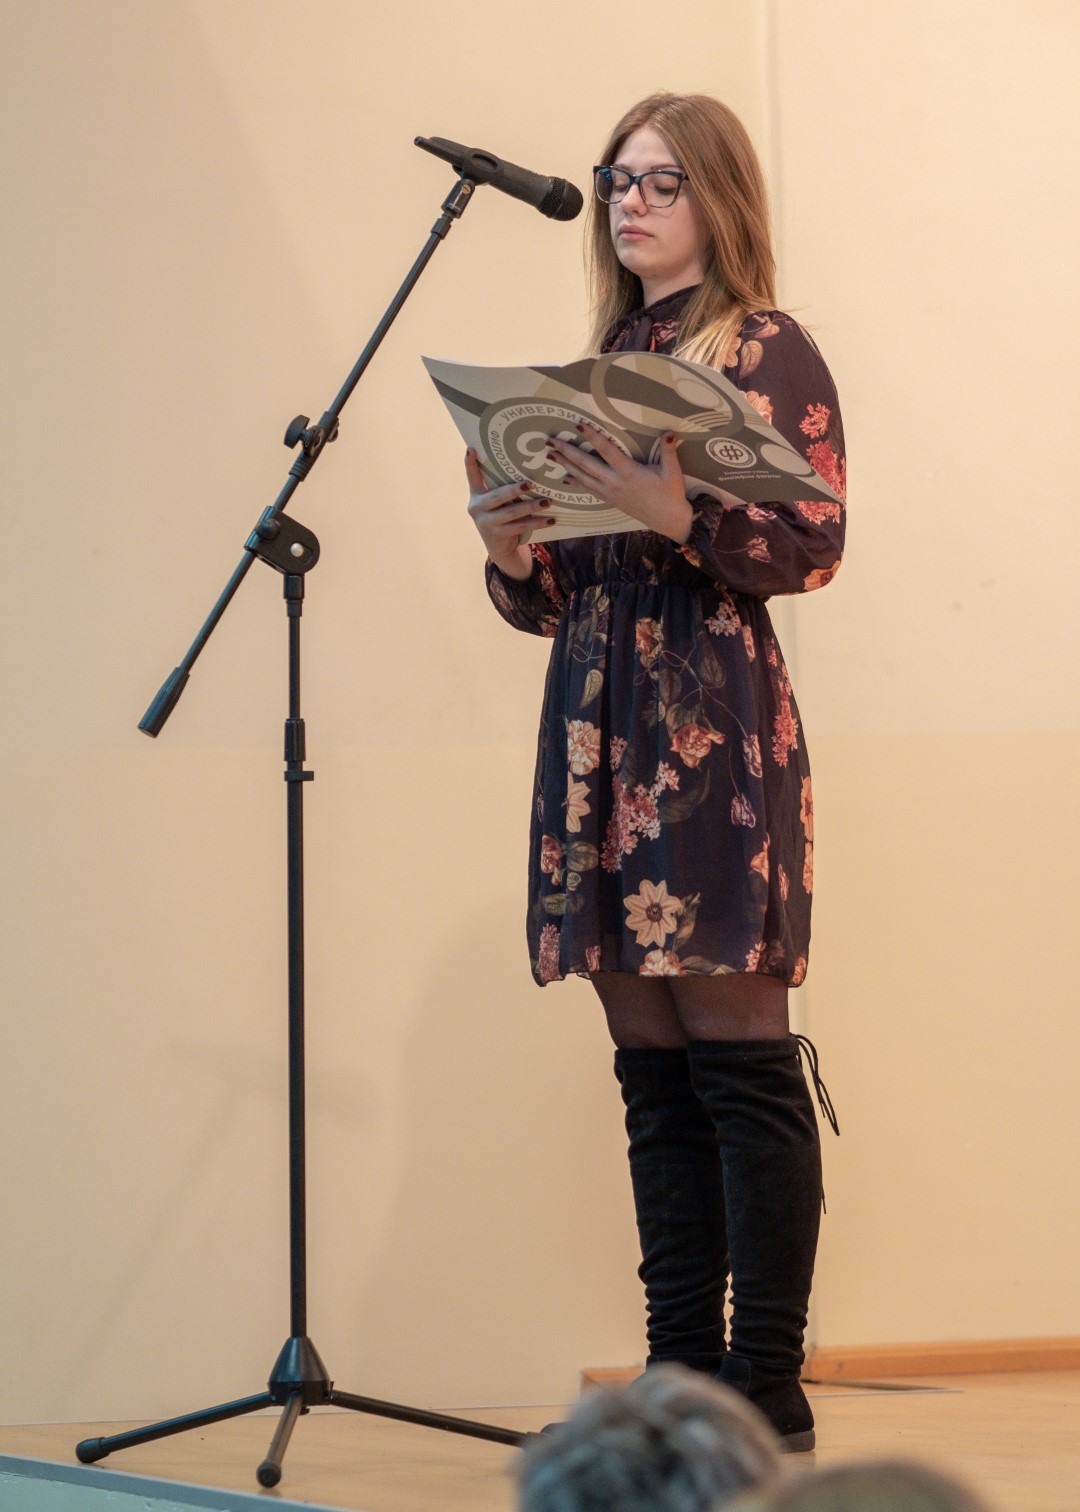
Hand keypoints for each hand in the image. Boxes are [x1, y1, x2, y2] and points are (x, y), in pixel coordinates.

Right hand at [465, 449, 555, 580]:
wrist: (499, 549)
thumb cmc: (501, 518)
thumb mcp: (497, 503)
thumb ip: (502, 489)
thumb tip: (526, 470)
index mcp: (476, 495)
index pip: (472, 477)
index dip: (470, 464)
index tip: (471, 449)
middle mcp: (477, 508)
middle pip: (498, 495)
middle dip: (515, 489)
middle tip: (530, 483)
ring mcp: (487, 523)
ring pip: (512, 512)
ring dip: (531, 506)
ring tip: (547, 501)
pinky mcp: (498, 535)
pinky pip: (521, 526)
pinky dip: (537, 523)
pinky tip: (550, 520)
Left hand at [546, 423, 692, 542]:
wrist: (668, 520)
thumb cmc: (670, 494)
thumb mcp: (672, 472)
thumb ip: (668, 451)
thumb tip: (669, 432)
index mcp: (628, 472)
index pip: (606, 450)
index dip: (592, 436)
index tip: (578, 425)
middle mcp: (614, 482)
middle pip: (585, 464)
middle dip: (567, 452)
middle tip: (550, 441)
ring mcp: (610, 493)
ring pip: (583, 477)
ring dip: (565, 465)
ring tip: (550, 455)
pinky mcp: (610, 500)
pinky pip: (588, 490)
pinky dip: (576, 482)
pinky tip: (565, 477)